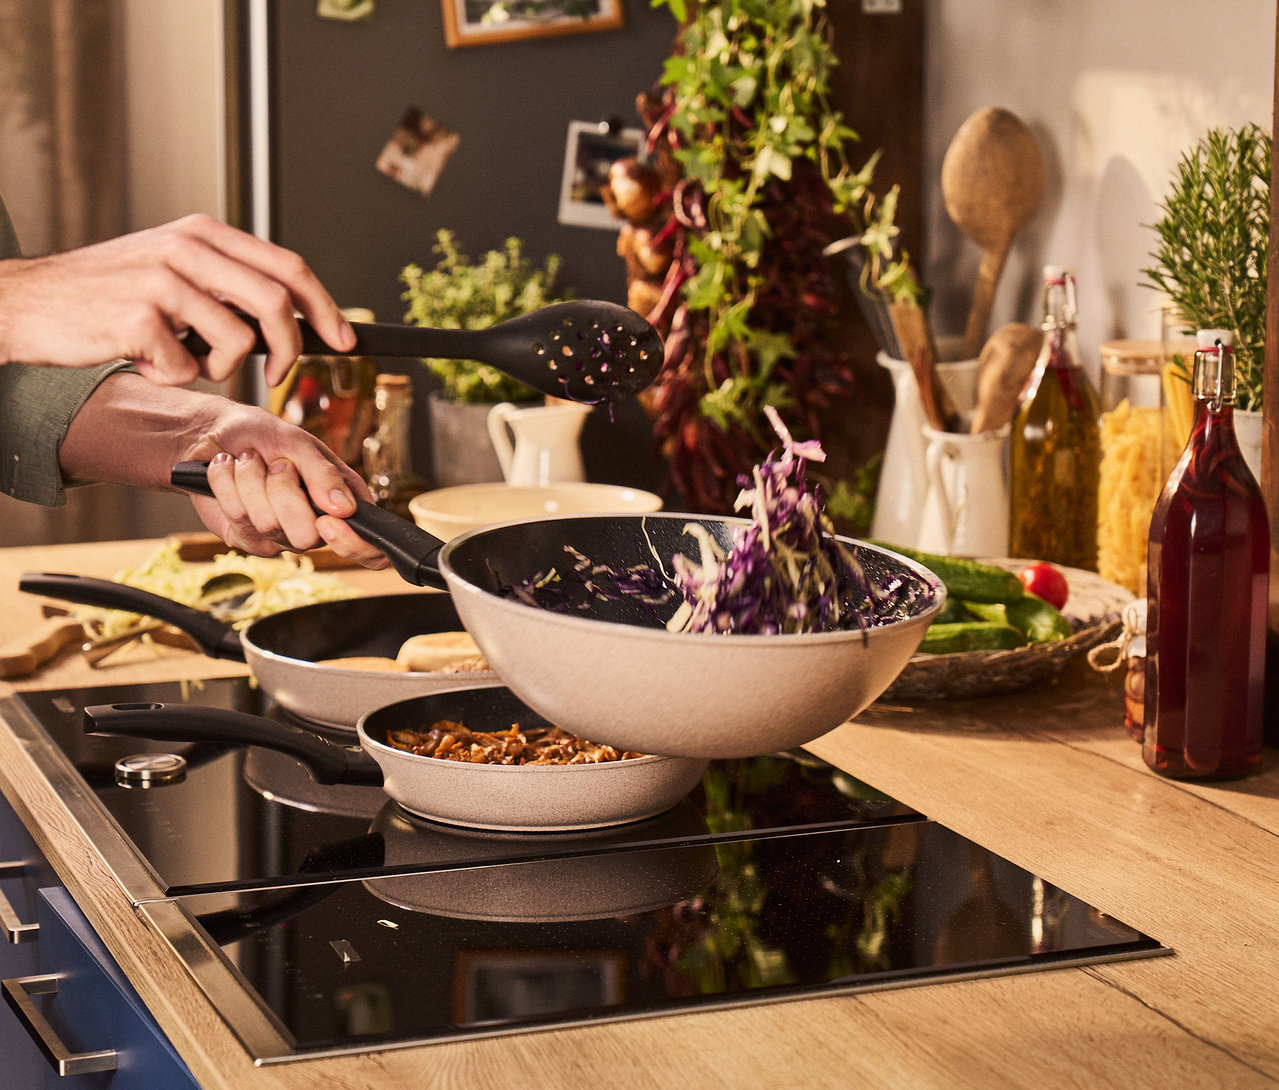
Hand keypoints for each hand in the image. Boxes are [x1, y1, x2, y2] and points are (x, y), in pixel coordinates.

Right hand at [0, 214, 355, 385]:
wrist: (29, 303)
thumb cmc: (108, 295)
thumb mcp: (173, 268)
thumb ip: (227, 281)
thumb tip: (296, 318)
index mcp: (203, 233)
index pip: (288, 267)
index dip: (325, 308)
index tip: (344, 341)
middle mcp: (186, 248)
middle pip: (275, 303)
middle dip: (291, 350)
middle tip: (279, 378)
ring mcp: (161, 281)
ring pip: (236, 342)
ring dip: (217, 367)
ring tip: (181, 358)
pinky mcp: (137, 318)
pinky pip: (188, 368)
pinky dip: (173, 376)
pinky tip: (142, 359)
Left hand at [194, 450, 388, 567]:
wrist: (219, 431)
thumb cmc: (266, 435)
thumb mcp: (300, 443)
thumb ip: (324, 475)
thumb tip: (346, 509)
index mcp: (343, 505)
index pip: (368, 550)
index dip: (353, 545)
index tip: (327, 520)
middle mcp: (315, 527)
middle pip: (307, 537)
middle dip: (283, 491)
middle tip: (277, 465)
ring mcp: (280, 536)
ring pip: (267, 524)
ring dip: (250, 479)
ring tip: (248, 460)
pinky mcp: (247, 537)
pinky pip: (237, 518)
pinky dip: (227, 483)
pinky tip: (229, 469)